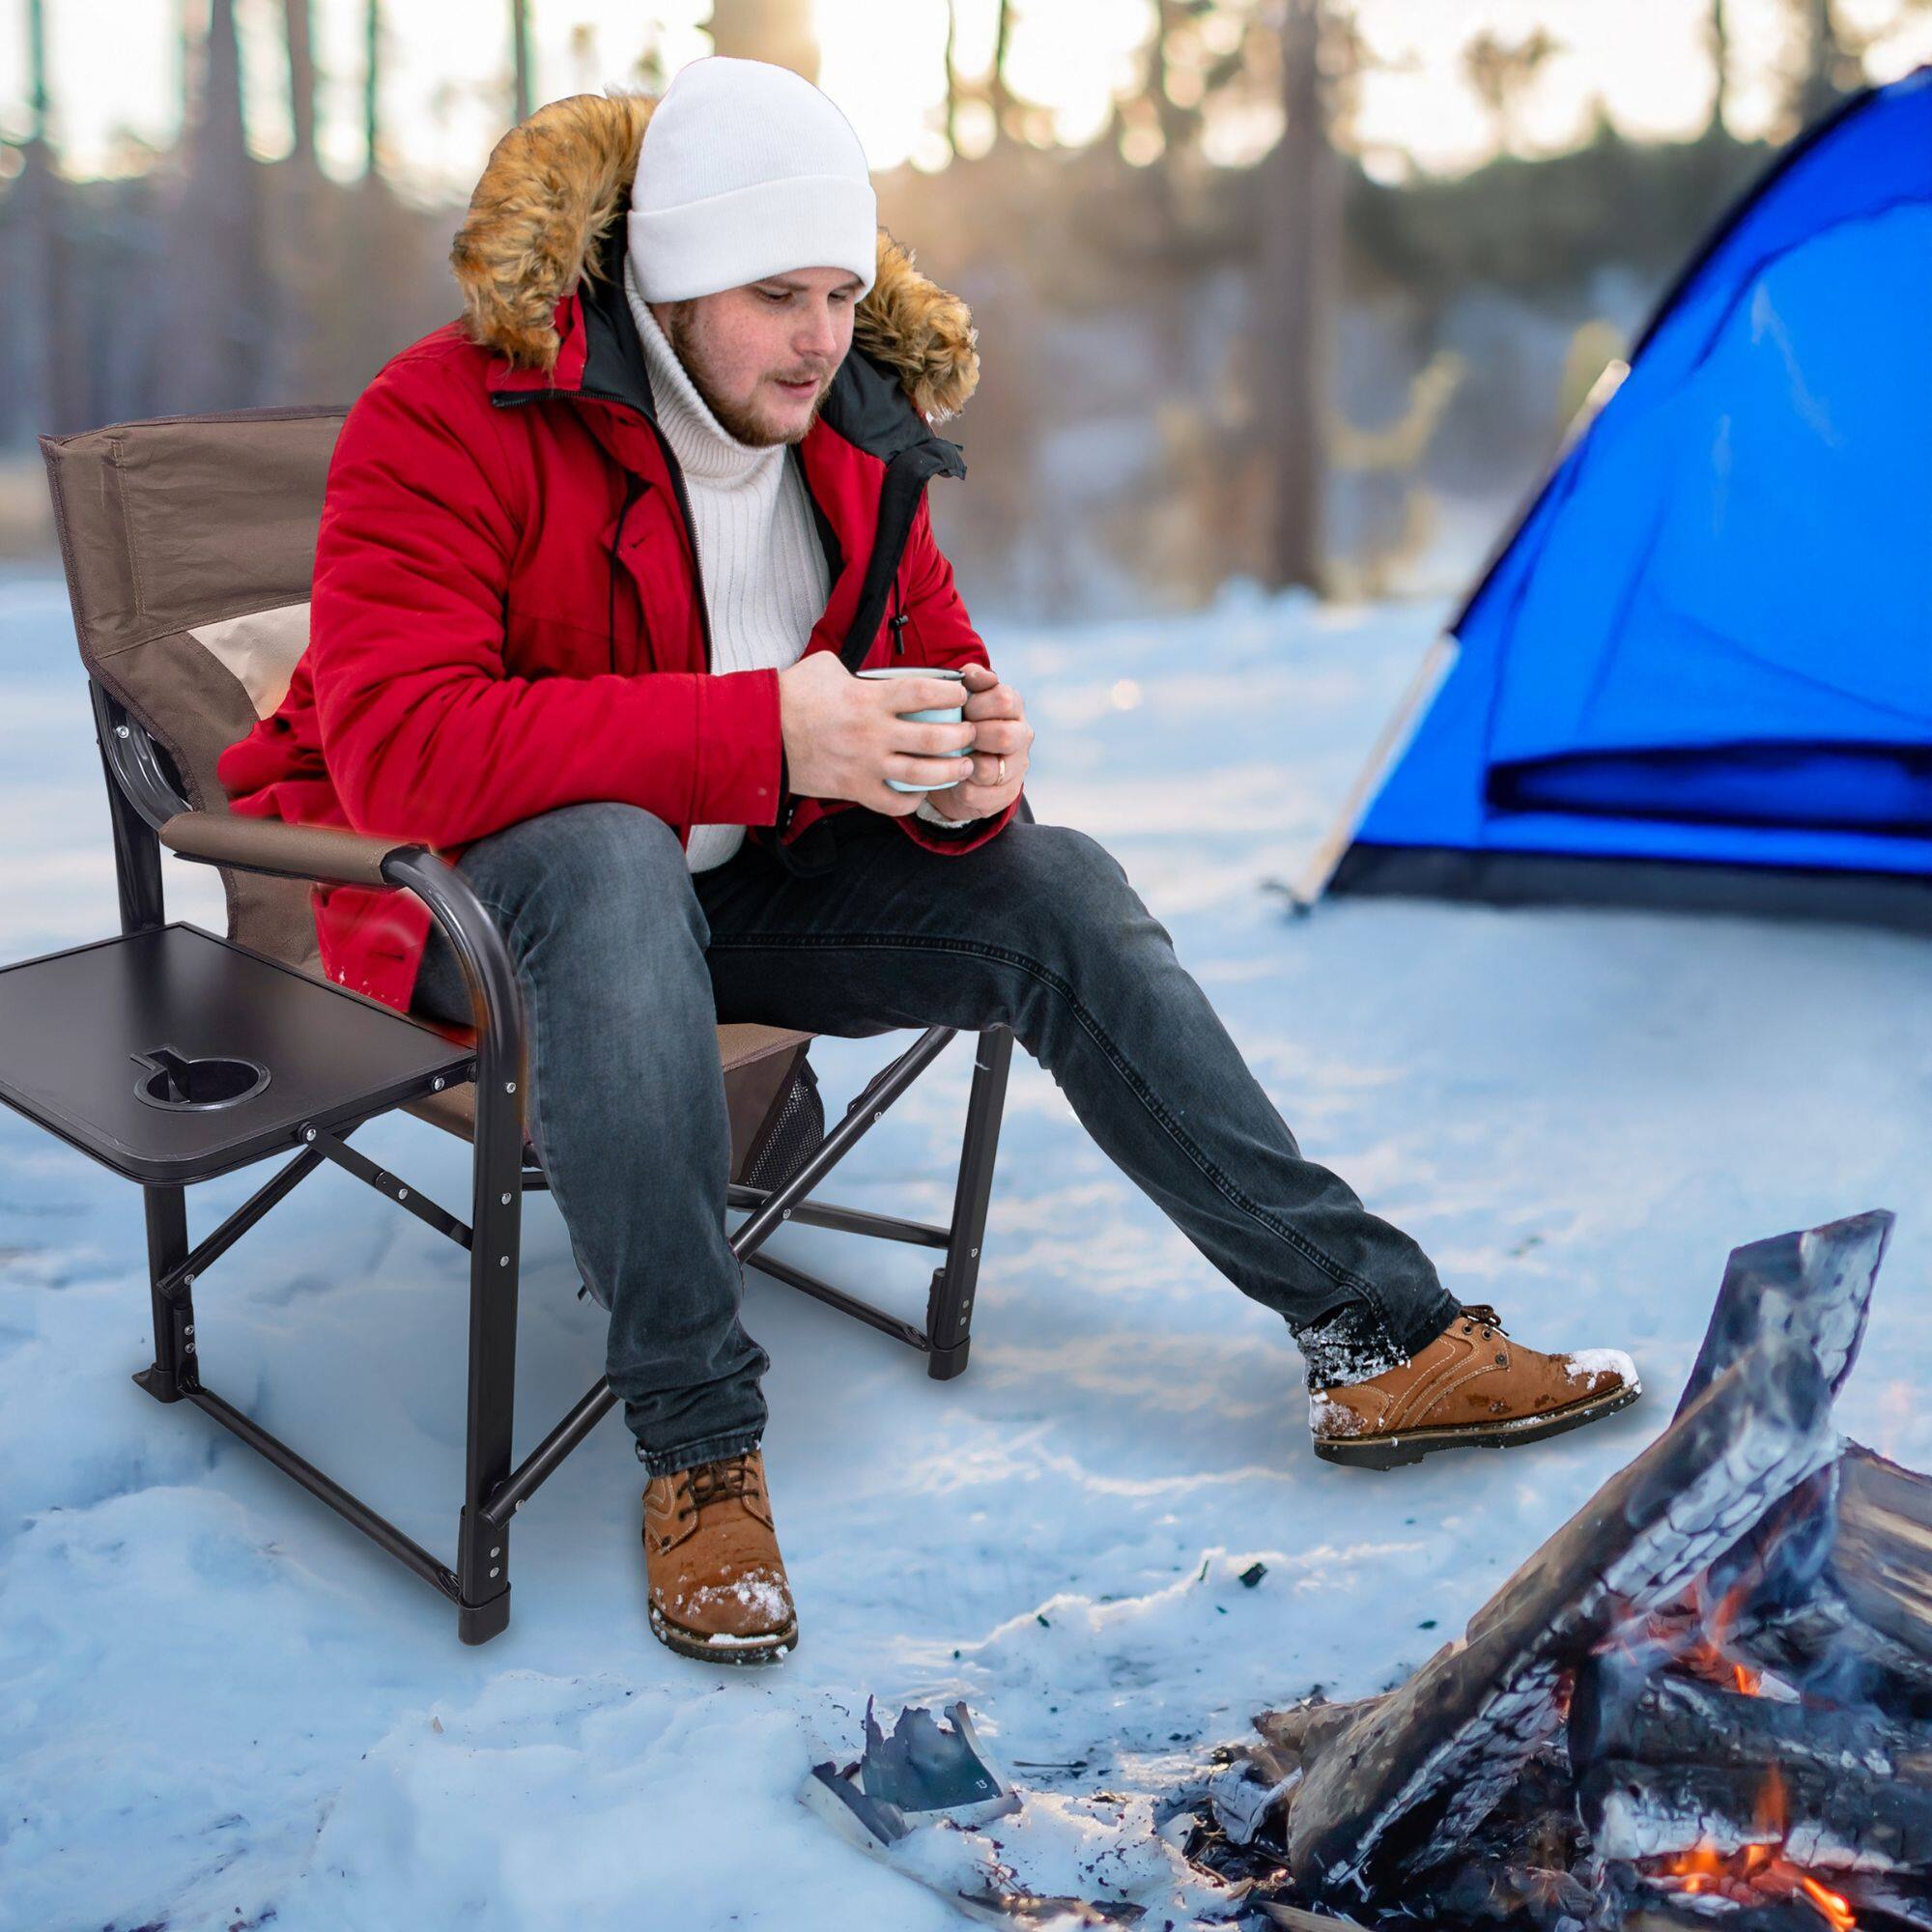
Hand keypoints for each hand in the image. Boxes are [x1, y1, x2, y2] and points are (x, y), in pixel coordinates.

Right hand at [777, 652, 981, 814]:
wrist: (758, 735)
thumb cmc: (790, 697)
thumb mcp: (825, 666)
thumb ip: (856, 668)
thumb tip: (871, 670)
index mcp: (869, 699)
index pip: (924, 693)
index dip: (951, 695)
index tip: (962, 695)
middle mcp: (873, 733)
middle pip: (935, 738)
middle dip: (962, 736)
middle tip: (971, 733)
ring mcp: (865, 765)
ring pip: (922, 774)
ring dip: (951, 771)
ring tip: (964, 766)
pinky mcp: (854, 789)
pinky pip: (894, 802)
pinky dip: (913, 800)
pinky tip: (922, 791)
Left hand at [914, 663, 1031, 822]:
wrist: (959, 764)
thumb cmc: (960, 723)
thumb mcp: (962, 700)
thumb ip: (967, 682)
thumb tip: (970, 672)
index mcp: (1013, 707)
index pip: (1005, 700)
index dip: (976, 704)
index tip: (959, 707)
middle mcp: (1021, 736)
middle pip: (1006, 736)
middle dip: (973, 736)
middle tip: (954, 735)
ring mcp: (1016, 767)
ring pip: (991, 770)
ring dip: (964, 764)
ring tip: (950, 758)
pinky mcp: (1005, 794)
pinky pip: (978, 794)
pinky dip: (959, 787)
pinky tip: (952, 778)